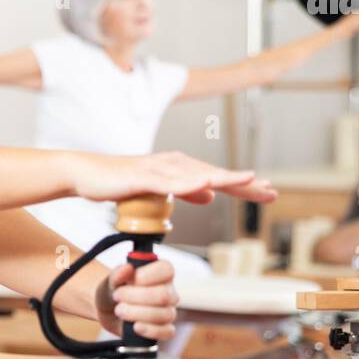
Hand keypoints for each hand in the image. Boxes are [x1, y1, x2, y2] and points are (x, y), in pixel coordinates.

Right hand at [72, 150, 276, 205]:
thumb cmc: (120, 183)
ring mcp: (159, 169)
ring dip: (224, 179)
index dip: (242, 186)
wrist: (86, 175)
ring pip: (197, 176)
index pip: (216, 179)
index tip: (267, 192)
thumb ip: (184, 192)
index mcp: (179, 169)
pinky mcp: (142, 177)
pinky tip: (205, 186)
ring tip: (250, 182)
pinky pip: (169, 182)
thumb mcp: (158, 192)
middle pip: (214, 175)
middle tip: (271, 191)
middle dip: (244, 183)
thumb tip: (209, 194)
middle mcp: (174, 165)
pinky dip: (188, 183)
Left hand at [94, 258, 177, 339]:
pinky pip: (167, 332)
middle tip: (117, 296)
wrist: (107, 312)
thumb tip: (127, 268)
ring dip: (138, 313)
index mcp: (159, 273)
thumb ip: (117, 274)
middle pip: (165, 295)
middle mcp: (168, 291)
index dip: (149, 274)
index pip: (166, 269)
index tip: (131, 279)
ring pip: (165, 314)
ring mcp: (168, 311)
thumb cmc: (113, 291)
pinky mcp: (164, 329)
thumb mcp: (110, 281)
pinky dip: (150, 330)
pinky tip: (135, 327)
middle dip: (137, 297)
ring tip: (119, 311)